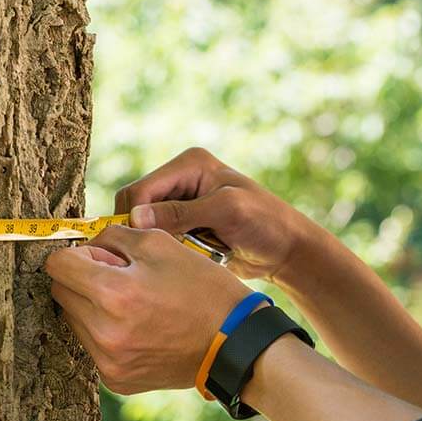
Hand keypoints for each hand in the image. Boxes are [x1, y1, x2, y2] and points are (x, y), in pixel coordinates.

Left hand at [44, 225, 252, 394]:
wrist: (234, 344)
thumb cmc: (202, 288)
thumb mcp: (160, 244)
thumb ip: (111, 238)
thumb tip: (84, 246)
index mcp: (113, 294)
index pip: (57, 266)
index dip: (76, 254)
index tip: (99, 257)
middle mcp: (103, 333)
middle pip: (60, 293)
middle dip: (82, 279)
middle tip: (121, 278)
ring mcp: (107, 361)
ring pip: (73, 320)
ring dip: (92, 307)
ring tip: (133, 304)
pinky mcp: (115, 379)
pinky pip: (92, 346)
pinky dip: (105, 333)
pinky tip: (138, 328)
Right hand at [115, 147, 322, 281]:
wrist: (286, 249)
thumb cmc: (265, 222)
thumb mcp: (225, 212)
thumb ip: (180, 213)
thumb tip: (136, 217)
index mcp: (189, 164)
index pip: (140, 189)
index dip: (135, 216)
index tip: (143, 243)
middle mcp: (180, 180)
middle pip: (135, 206)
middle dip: (144, 229)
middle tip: (163, 251)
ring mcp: (180, 204)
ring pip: (143, 225)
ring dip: (156, 241)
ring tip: (183, 252)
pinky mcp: (182, 226)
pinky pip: (157, 238)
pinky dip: (165, 249)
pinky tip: (184, 256)